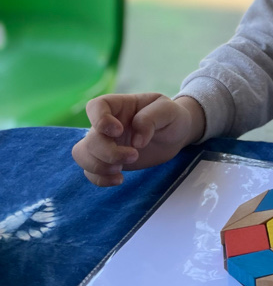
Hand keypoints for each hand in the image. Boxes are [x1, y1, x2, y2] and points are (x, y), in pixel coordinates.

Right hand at [71, 93, 205, 186]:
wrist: (176, 135)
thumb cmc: (171, 117)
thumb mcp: (168, 110)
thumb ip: (151, 119)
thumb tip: (136, 141)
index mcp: (119, 106)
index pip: (95, 106)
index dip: (100, 120)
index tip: (119, 131)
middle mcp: (107, 124)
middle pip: (89, 138)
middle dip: (107, 152)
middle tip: (134, 156)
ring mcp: (106, 143)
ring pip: (82, 155)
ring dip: (98, 166)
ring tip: (121, 171)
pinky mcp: (109, 161)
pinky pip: (90, 172)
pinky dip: (100, 179)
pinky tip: (119, 179)